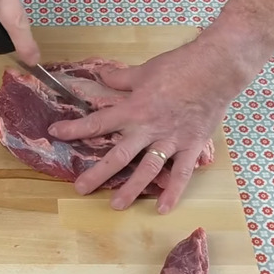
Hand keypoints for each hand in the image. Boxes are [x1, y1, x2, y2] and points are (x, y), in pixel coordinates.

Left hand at [48, 39, 245, 213]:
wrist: (217, 67)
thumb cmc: (180, 65)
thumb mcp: (144, 70)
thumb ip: (120, 78)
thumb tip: (101, 76)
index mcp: (134, 109)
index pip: (98, 122)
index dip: (76, 128)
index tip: (57, 134)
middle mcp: (149, 128)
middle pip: (119, 155)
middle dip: (97, 173)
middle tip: (80, 189)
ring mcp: (171, 140)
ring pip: (147, 169)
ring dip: (131, 189)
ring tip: (116, 206)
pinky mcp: (191, 146)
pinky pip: (181, 173)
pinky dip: (172, 192)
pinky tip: (162, 208)